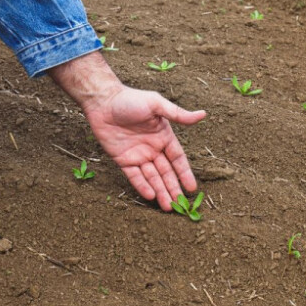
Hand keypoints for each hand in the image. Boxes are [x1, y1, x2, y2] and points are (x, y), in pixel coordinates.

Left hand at [48, 51, 205, 209]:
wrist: (103, 101)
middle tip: (180, 205)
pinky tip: (150, 196)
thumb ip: (178, 114)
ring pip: (152, 177)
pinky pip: (134, 176)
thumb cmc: (131, 99)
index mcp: (164, 137)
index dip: (185, 173)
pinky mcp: (123, 159)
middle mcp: (153, 148)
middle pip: (166, 172)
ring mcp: (138, 155)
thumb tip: (202, 114)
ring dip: (160, 191)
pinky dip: (142, 186)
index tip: (192, 188)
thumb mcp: (156, 105)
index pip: (178, 159)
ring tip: (168, 206)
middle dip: (173, 188)